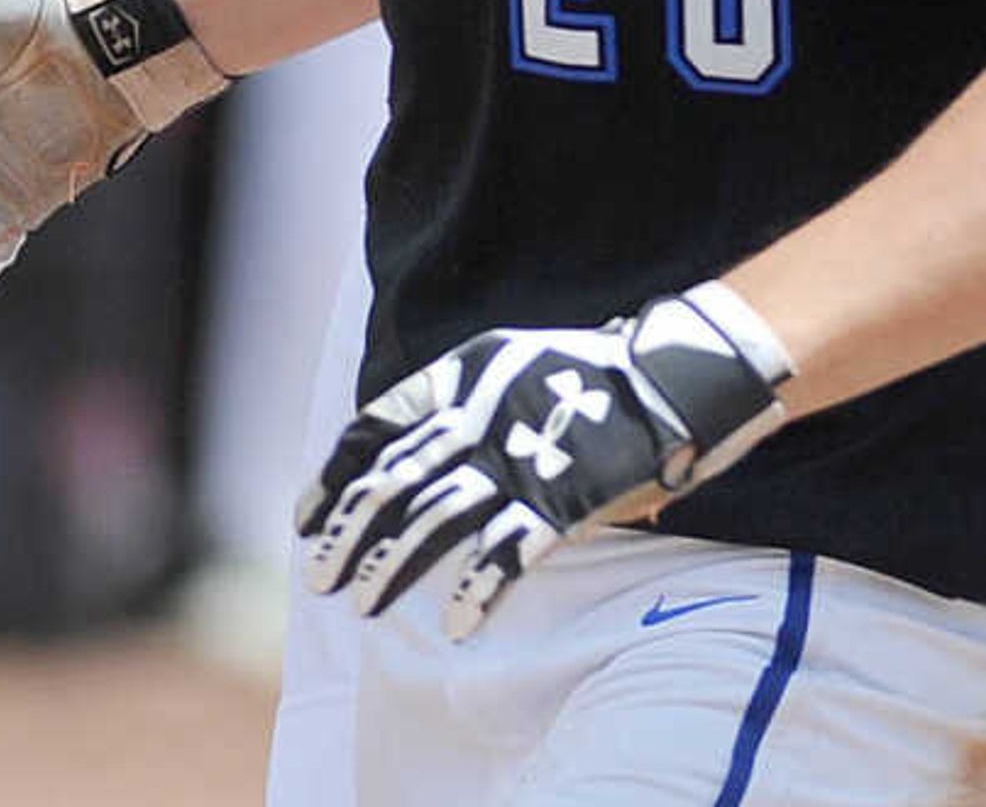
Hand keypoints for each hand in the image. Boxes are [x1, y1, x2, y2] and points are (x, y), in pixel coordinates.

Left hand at [296, 289, 793, 637]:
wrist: (678, 375)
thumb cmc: (592, 378)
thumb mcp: (513, 365)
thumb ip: (461, 405)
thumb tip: (400, 464)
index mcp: (468, 373)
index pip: (377, 426)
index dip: (334, 476)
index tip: (306, 519)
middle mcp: (485, 413)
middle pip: (394, 482)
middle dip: (348, 535)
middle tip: (322, 578)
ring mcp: (523, 459)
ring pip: (434, 522)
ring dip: (391, 568)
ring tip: (365, 605)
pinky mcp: (563, 500)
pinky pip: (505, 554)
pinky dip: (474, 591)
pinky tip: (455, 621)